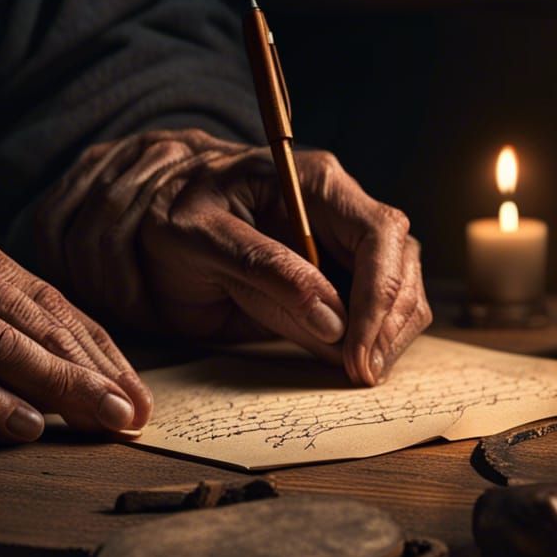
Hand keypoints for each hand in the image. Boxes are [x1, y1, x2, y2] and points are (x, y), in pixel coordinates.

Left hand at [36, 130, 430, 385]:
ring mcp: (344, 246)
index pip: (378, 233)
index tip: (357, 349)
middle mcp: (342, 210)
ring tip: (358, 373)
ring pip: (401, 288)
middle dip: (390, 321)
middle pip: (402, 262)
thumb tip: (330, 318)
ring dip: (390, 335)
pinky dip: (376, 340)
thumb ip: (261, 268)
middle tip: (362, 373)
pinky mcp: (337, 279)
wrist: (154, 226)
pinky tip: (352, 364)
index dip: (379, 294)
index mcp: (316, 182)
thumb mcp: (199, 235)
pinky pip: (378, 309)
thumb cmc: (174, 217)